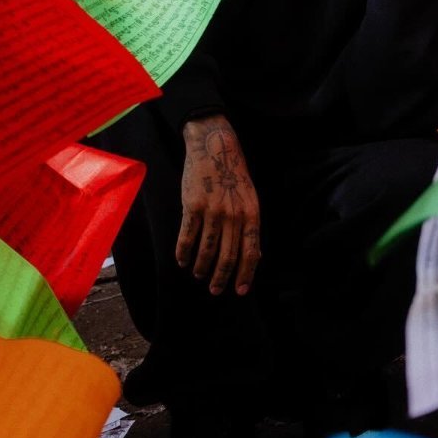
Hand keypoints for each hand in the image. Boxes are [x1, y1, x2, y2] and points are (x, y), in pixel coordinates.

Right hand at [177, 117, 260, 295]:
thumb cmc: (234, 174)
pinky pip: (187, 237)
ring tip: (198, 274)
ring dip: (201, 267)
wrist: (215, 147)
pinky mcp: (192, 206)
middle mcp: (234, 215)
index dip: (245, 274)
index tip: (239, 290)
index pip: (251, 252)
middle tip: (215, 289)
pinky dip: (183, 253)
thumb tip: (255, 254)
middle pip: (228, 256)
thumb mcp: (250, 198)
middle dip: (221, 278)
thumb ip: (251, 225)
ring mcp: (213, 211)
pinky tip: (181, 261)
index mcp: (251, 214)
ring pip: (207, 250)